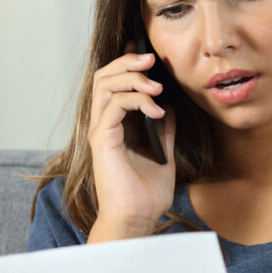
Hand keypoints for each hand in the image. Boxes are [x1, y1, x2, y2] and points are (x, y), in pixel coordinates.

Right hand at [86, 42, 176, 242]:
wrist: (138, 218)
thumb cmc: (146, 192)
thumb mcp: (163, 153)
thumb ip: (164, 130)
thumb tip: (170, 107)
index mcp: (115, 124)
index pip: (113, 82)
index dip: (126, 63)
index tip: (148, 54)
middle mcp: (103, 123)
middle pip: (104, 76)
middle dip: (127, 62)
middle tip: (152, 60)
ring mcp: (100, 131)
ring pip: (105, 86)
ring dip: (132, 78)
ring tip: (157, 86)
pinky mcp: (102, 140)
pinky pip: (113, 107)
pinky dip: (136, 101)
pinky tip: (157, 111)